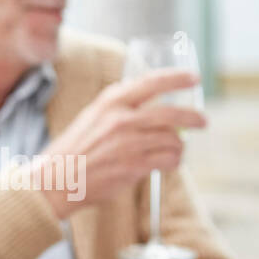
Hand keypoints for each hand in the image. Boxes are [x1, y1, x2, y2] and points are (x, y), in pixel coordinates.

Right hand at [36, 69, 206, 220]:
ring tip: (176, 151)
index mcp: (110, 101)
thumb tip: (147, 106)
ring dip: (179, 146)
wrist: (55, 181)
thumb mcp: (92, 117)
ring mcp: (128, 143)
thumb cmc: (73, 152)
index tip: (193, 77)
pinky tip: (169, 163)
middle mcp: (121, 118)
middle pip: (170, 112)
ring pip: (172, 139)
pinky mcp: (133, 166)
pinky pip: (167, 160)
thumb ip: (118, 109)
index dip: (176, 78)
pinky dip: (173, 162)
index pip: (151, 82)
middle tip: (203, 120)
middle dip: (193, 116)